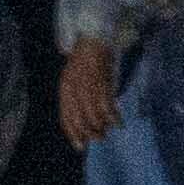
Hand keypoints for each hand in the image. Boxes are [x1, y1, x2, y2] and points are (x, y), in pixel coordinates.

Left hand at [56, 35, 128, 152]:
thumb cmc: (87, 61)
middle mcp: (73, 88)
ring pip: (93, 114)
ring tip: (109, 130)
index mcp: (65, 88)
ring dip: (102, 126)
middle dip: (89, 132)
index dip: (73, 133)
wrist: (94, 38)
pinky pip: (106, 105)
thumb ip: (78, 98)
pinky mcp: (102, 80)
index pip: (66, 117)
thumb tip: (86, 120)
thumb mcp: (77, 79)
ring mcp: (87, 84)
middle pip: (79, 119)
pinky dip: (113, 117)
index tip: (80, 146)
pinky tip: (119, 123)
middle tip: (99, 137)